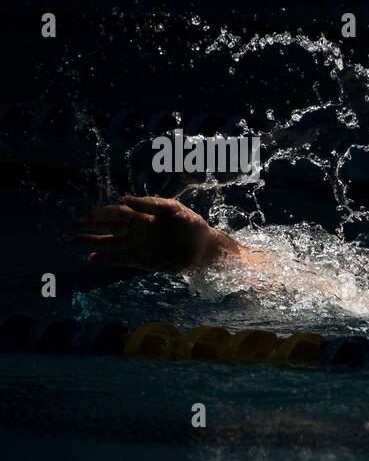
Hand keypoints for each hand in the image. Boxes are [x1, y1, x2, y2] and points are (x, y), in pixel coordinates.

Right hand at [74, 195, 237, 272]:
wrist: (204, 247)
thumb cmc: (191, 224)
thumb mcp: (172, 209)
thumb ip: (149, 204)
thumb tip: (123, 199)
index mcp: (144, 216)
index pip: (117, 213)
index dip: (101, 213)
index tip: (87, 215)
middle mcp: (138, 231)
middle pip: (109, 227)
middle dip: (91, 226)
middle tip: (74, 225)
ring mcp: (139, 246)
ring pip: (111, 243)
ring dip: (93, 243)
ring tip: (75, 242)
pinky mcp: (143, 261)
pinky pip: (121, 260)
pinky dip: (106, 259)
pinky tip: (92, 258)